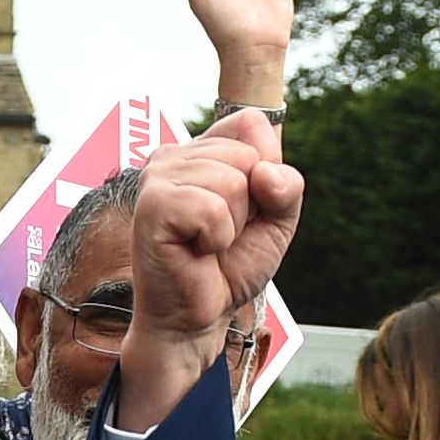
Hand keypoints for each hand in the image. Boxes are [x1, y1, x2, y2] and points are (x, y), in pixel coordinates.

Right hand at [112, 109, 302, 431]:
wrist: (198, 316)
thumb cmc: (229, 267)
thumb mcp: (276, 221)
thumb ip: (287, 187)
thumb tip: (266, 173)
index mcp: (199, 149)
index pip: (250, 123)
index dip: (264, 170)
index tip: (244, 208)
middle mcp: (173, 155)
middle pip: (246, 154)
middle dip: (250, 204)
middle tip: (221, 233)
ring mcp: (157, 177)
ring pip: (232, 182)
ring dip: (232, 225)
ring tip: (207, 243)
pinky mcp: (152, 206)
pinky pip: (212, 209)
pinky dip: (217, 238)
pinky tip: (195, 251)